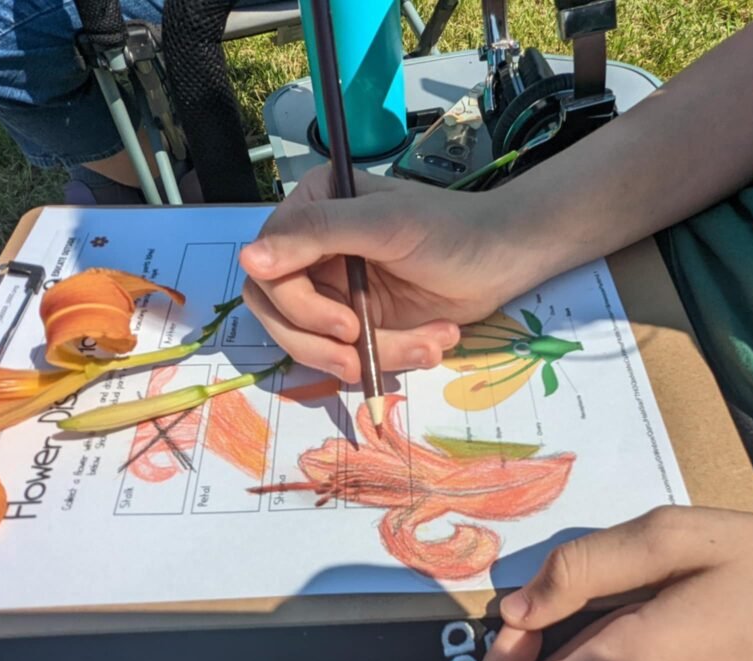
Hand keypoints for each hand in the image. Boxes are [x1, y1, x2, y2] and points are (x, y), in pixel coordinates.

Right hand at [240, 166, 545, 382]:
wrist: (504, 259)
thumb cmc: (449, 230)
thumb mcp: (385, 225)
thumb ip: (317, 234)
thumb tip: (247, 258)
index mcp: (312, 211)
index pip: (268, 271)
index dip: (297, 306)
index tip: (344, 324)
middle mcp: (313, 251)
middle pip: (280, 315)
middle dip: (322, 343)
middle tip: (360, 356)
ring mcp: (336, 290)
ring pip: (316, 344)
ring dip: (371, 354)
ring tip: (425, 345)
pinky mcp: (361, 322)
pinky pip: (351, 355)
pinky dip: (392, 358)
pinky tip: (433, 340)